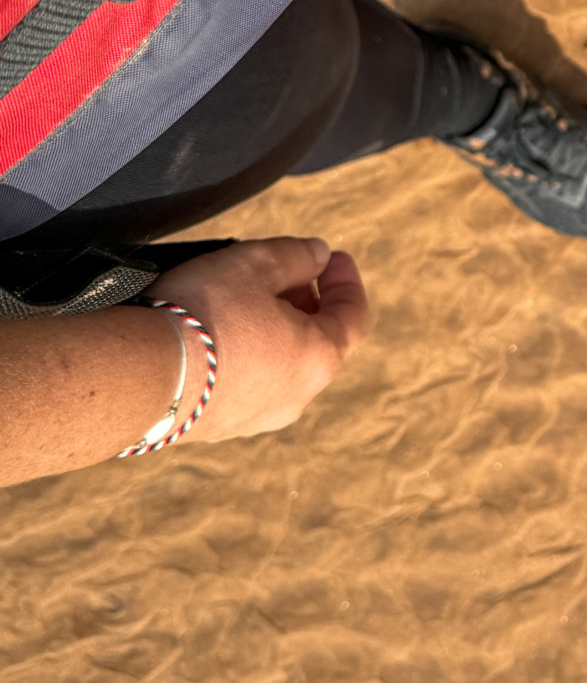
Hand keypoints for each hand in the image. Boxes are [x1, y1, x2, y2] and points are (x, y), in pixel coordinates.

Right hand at [159, 236, 368, 441]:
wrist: (136, 378)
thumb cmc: (204, 314)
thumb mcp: (254, 264)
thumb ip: (294, 255)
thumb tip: (318, 255)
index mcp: (318, 359)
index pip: (353, 317)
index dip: (345, 281)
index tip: (332, 257)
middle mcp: (296, 398)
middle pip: (317, 343)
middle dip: (305, 302)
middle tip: (284, 272)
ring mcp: (255, 418)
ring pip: (280, 366)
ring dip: (273, 330)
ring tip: (245, 299)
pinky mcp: (217, 427)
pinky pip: (244, 385)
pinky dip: (244, 356)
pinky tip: (216, 334)